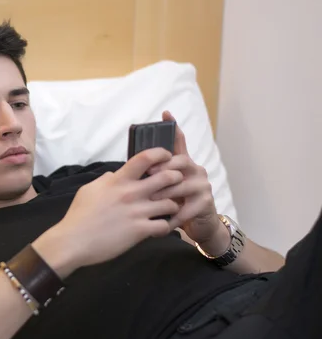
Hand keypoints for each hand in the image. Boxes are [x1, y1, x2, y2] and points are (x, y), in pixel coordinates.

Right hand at [53, 147, 181, 270]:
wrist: (73, 241)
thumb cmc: (78, 215)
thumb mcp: (89, 189)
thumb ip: (105, 179)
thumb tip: (114, 174)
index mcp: (117, 180)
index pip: (145, 158)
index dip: (161, 154)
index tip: (167, 157)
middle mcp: (131, 193)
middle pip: (166, 177)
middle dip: (176, 178)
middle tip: (175, 184)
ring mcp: (137, 212)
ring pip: (171, 203)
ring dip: (172, 206)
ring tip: (168, 210)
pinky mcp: (140, 231)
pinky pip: (164, 226)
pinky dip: (165, 227)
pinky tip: (158, 228)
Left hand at [148, 111, 220, 243]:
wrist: (199, 225)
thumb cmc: (175, 202)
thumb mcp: (164, 186)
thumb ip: (153, 173)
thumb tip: (132, 163)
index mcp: (184, 163)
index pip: (179, 141)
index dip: (173, 127)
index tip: (165, 113)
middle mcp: (196, 170)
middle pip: (180, 161)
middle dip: (162, 168)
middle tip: (147, 175)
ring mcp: (203, 185)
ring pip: (182, 185)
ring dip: (164, 194)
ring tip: (150, 202)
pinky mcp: (206, 203)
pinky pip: (187, 208)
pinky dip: (172, 215)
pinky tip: (162, 221)